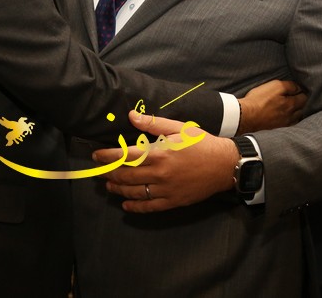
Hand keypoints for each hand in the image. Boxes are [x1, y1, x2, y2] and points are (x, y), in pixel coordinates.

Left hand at [94, 110, 237, 212]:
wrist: (225, 165)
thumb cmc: (202, 143)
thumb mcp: (180, 128)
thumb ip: (154, 124)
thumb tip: (132, 115)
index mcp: (160, 154)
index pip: (125, 156)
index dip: (108, 156)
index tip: (96, 155)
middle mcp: (160, 174)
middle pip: (126, 176)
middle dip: (108, 173)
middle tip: (97, 171)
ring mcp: (166, 190)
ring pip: (135, 192)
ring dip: (118, 189)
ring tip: (108, 185)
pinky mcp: (173, 201)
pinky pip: (150, 207)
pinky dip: (135, 207)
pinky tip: (125, 205)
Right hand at [237, 79, 305, 133]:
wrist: (246, 116)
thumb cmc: (259, 100)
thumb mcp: (275, 86)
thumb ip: (289, 86)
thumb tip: (298, 88)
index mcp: (292, 104)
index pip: (304, 97)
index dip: (301, 91)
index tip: (297, 88)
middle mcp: (291, 116)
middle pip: (303, 108)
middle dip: (301, 102)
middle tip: (296, 96)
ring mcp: (284, 124)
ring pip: (297, 118)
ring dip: (297, 112)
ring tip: (293, 107)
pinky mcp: (277, 128)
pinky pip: (289, 124)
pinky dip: (291, 119)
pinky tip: (286, 116)